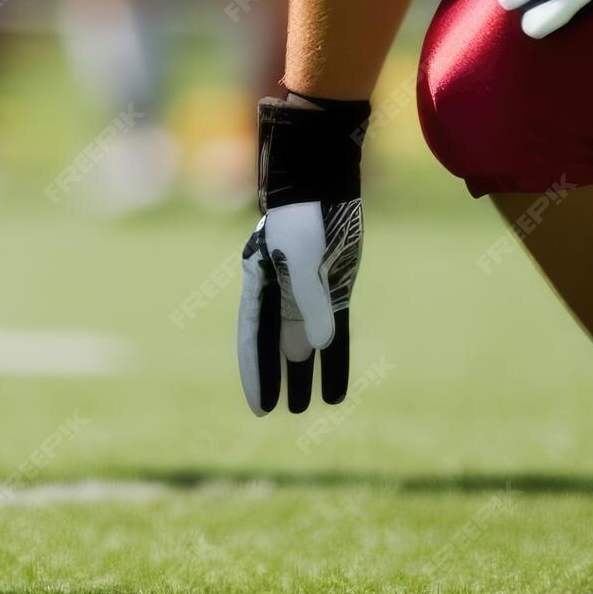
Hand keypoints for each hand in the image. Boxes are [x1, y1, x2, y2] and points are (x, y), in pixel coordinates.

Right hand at [237, 95, 368, 415]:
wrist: (323, 182)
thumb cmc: (303, 217)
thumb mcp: (302, 258)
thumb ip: (309, 301)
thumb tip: (321, 346)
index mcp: (261, 283)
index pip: (254, 336)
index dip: (256, 371)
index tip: (261, 406)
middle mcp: (280, 292)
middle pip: (277, 343)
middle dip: (278, 377)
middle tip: (280, 411)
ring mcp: (309, 290)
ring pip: (305, 341)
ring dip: (306, 371)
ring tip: (307, 406)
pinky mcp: (336, 286)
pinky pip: (335, 329)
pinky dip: (336, 356)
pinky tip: (338, 385)